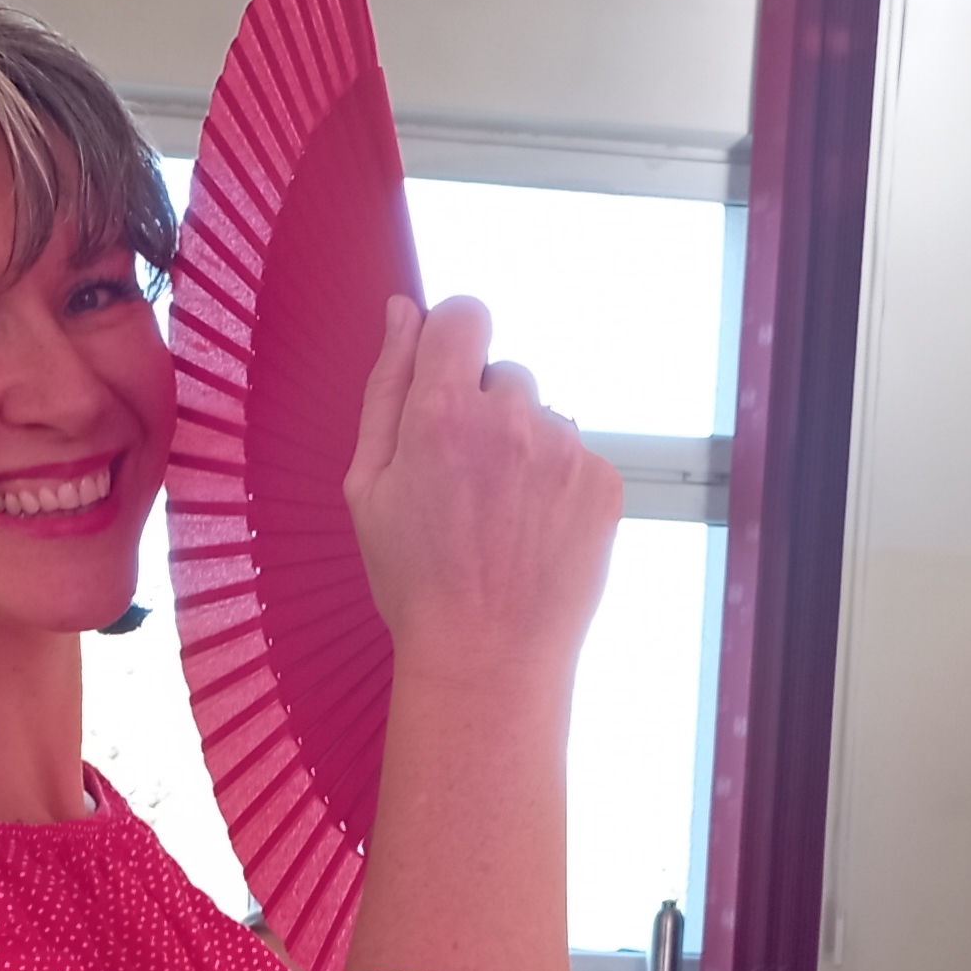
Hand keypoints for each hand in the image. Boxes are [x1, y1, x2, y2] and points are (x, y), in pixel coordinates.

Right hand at [342, 296, 618, 681]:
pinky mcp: (602, 483)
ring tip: (500, 521)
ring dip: (522, 450)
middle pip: (502, 373)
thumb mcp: (367, 485)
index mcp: (441, 412)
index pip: (464, 314)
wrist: (487, 659)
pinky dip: (556, 486)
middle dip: (483, 411)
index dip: (453, 338)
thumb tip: (402, 311)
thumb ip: (386, 387)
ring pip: (541, 419)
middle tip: (464, 486)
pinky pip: (576, 457)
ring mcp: (564, 451)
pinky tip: (532, 535)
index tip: (447, 375)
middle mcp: (509, 418)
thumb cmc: (415, 580)